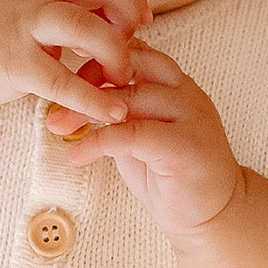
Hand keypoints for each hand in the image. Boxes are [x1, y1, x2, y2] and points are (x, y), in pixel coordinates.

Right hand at [0, 0, 152, 124]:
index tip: (141, 17)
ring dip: (114, 52)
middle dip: (127, 13)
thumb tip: (118, 4)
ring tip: (121, 74)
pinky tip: (111, 111)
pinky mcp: (14, 63)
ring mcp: (21, 24)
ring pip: (83, 26)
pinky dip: (92, 97)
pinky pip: (62, 80)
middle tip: (135, 41)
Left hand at [46, 38, 244, 241]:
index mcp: (176, 84)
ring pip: (131, 98)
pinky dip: (99, 141)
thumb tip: (73, 90)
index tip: (67, 76)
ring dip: (86, 111)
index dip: (99, 56)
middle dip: (86, 81)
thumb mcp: (141, 132)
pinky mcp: (187, 147)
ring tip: (58, 126)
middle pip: (131, 67)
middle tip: (54, 102)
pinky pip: (134, 133)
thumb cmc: (171, 174)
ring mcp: (192, 118)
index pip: (135, 50)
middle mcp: (187, 93)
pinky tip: (77, 153)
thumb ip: (120, 107)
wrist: (213, 217)